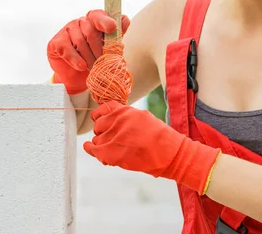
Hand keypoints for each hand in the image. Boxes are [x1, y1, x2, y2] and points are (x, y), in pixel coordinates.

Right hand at [47, 10, 129, 93]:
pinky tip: (81, 66)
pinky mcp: (56, 42)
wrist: (76, 76)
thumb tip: (125, 21)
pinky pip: (66, 49)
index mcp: (94, 20)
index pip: (99, 16)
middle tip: (104, 64)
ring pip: (80, 42)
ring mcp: (67, 30)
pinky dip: (75, 59)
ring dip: (89, 58)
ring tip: (94, 69)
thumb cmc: (94, 58)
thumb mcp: (108, 47)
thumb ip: (116, 34)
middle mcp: (80, 22)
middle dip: (99, 50)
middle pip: (91, 32)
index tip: (112, 28)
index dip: (105, 21)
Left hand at [83, 101, 220, 194]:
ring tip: (111, 152)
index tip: (98, 120)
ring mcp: (115, 135)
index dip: (99, 116)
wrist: (172, 154)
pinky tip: (89, 149)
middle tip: (109, 141)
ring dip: (100, 146)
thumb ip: (127, 119)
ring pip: (97, 140)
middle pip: (98, 125)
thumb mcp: (144, 119)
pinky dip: (91, 150)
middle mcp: (119, 120)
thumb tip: (111, 123)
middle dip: (101, 133)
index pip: (104, 108)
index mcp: (127, 111)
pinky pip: (94, 150)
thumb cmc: (161, 139)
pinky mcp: (113, 152)